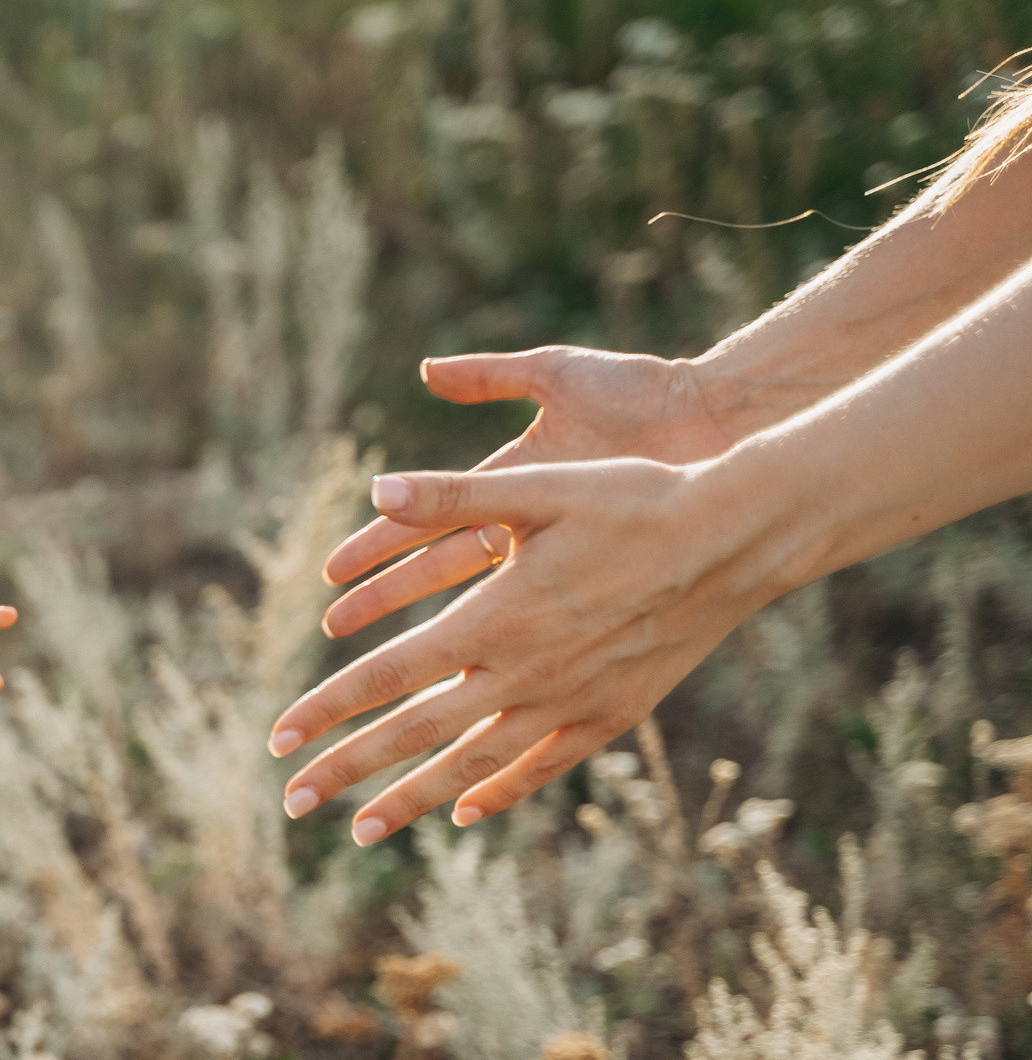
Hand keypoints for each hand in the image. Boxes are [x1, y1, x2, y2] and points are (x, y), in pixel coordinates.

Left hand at [267, 457, 793, 842]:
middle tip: (290, 804)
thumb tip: (374, 490)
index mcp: (492, 620)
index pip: (385, 676)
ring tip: (360, 832)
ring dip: (411, 799)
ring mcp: (569, 703)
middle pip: (413, 735)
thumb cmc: (635, 499)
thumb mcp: (537, 489)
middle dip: (347, 771)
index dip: (326, 709)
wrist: (739, 536)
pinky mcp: (611, 714)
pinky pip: (542, 766)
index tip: (276, 741)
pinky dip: (499, 791)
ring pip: (472, 765)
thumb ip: (450, 495)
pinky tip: (466, 813)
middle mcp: (523, 675)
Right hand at [317, 348, 738, 640]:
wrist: (727, 419)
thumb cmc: (645, 395)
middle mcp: (531, 533)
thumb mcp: (561, 377)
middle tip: (335, 631)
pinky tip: (474, 689)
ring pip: (481, 614)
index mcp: (512, 489)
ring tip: (384, 680)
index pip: (424, 530)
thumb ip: (493, 374)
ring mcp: (565, 560)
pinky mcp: (603, 580)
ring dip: (430, 646)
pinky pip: (547, 625)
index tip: (331, 578)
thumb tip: (429, 370)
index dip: (378, 553)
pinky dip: (510, 657)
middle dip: (386, 606)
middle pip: (440, 578)